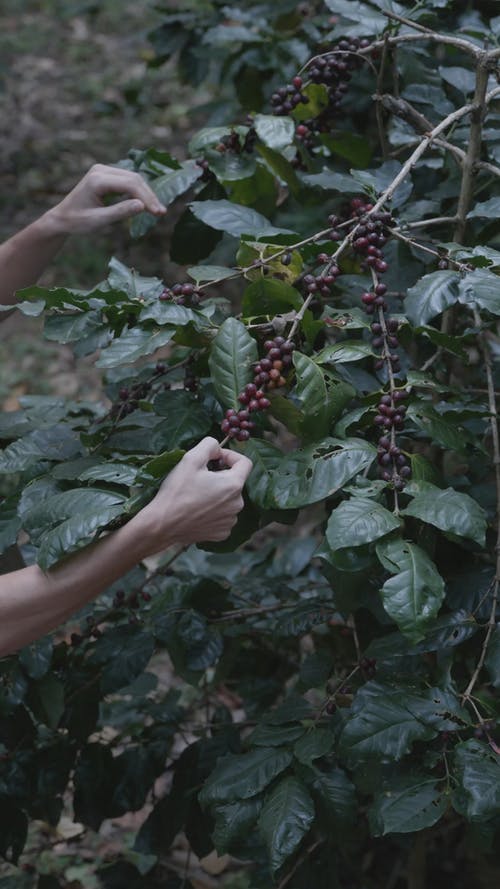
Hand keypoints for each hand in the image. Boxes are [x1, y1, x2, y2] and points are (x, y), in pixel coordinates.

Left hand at [44, 164, 165, 234]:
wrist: (62, 218)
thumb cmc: (77, 221)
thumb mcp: (99, 221)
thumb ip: (120, 212)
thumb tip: (142, 206)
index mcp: (97, 179)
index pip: (130, 184)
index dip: (146, 198)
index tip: (158, 213)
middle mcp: (101, 170)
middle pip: (134, 179)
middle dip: (149, 196)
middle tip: (161, 213)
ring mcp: (103, 171)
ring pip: (133, 179)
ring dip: (146, 194)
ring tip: (157, 211)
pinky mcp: (107, 176)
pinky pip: (128, 181)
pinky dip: (138, 193)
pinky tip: (146, 205)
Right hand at [135, 437, 252, 553]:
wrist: (163, 524)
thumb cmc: (177, 491)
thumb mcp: (191, 459)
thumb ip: (209, 445)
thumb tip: (217, 448)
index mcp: (233, 485)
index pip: (245, 463)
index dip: (230, 456)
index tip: (215, 457)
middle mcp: (237, 504)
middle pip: (234, 482)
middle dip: (220, 476)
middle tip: (199, 477)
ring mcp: (230, 520)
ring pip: (228, 499)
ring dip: (217, 494)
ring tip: (196, 495)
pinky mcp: (222, 532)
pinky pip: (222, 516)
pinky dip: (213, 511)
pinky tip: (197, 510)